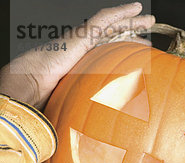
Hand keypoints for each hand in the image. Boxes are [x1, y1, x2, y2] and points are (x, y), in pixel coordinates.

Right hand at [0, 2, 154, 108]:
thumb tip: (112, 125)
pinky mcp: (82, 35)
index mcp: (85, 62)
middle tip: (148, 25)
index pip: (110, 50)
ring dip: (131, 20)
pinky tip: (134, 9)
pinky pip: (104, 19)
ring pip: (112, 24)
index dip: (126, 47)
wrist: (33, 86)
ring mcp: (83, 40)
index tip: (142, 50)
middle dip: (132, 29)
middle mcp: (84, 48)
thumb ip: (96, 105)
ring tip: (148, 18)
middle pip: (113, 34)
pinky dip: (120, 12)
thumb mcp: (81, 101)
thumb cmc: (50, 98)